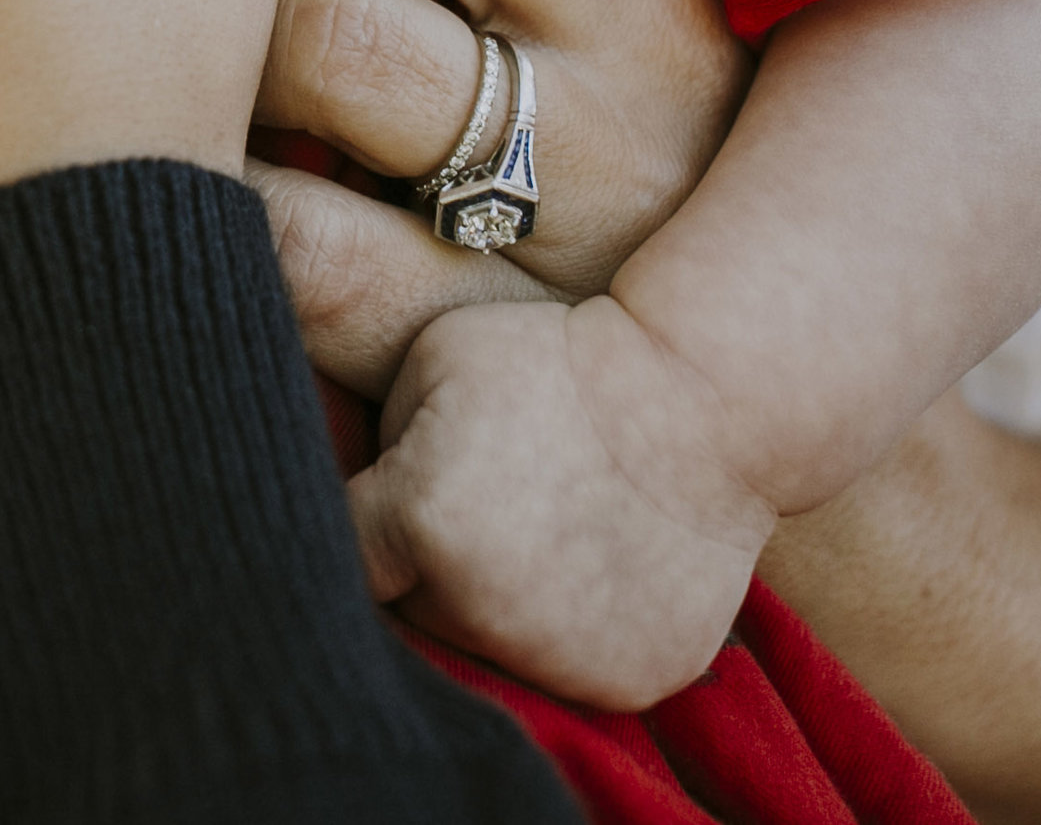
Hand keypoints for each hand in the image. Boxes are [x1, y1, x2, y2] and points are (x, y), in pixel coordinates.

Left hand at [252, 0, 751, 394]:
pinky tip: (204, 177)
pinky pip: (298, 238)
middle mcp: (639, 24)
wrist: (710, 413)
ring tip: (199, 37)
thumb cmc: (588, 118)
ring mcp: (566, 182)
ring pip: (327, 30)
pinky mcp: (484, 334)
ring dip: (226, 24)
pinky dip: (228, 199)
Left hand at [352, 297, 772, 710]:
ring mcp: (558, 659)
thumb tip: (340, 486)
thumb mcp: (431, 359)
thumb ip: (376, 436)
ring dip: (488, 598)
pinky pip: (562, 667)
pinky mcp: (624, 683)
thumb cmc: (556, 356)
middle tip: (473, 493)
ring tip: (533, 521)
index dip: (348, 516)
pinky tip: (588, 559)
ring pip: (482, 642)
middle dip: (419, 560)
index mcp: (421, 521)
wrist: (701, 397)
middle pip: (410, 606)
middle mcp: (481, 608)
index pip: (338, 548)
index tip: (372, 492)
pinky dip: (565, 628)